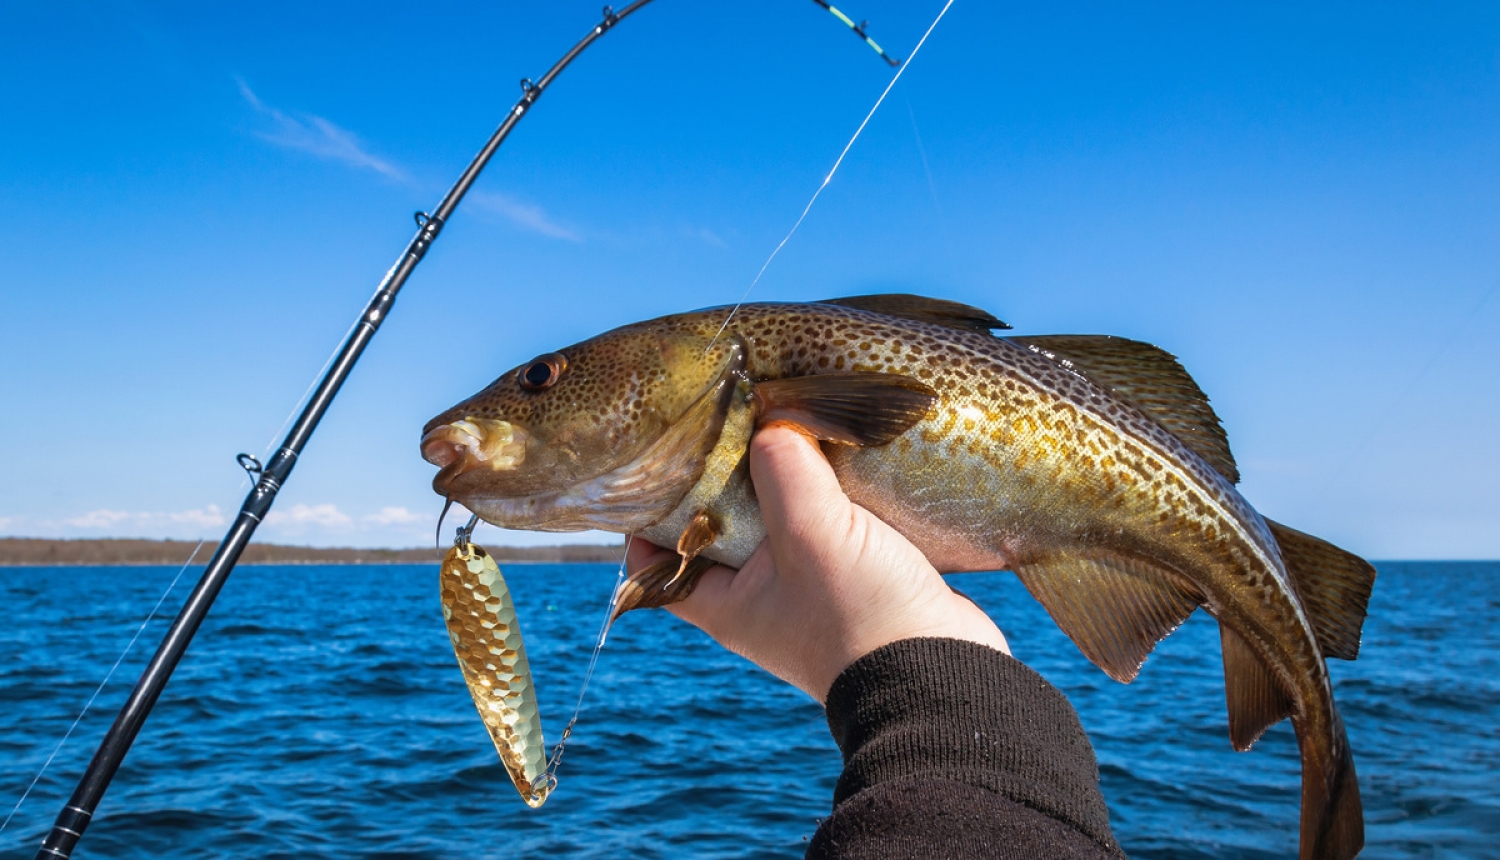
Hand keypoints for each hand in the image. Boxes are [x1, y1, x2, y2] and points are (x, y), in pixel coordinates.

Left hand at [626, 423, 1008, 702]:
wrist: (946, 675)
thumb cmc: (862, 616)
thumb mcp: (811, 532)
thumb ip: (783, 470)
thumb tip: (771, 423)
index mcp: (727, 603)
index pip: (658, 559)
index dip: (651, 512)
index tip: (657, 460)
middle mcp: (761, 597)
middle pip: (724, 524)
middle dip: (729, 474)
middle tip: (733, 417)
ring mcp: (810, 588)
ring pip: (783, 518)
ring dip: (789, 476)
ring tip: (788, 419)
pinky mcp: (855, 577)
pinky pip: (831, 524)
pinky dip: (833, 491)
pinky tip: (842, 450)